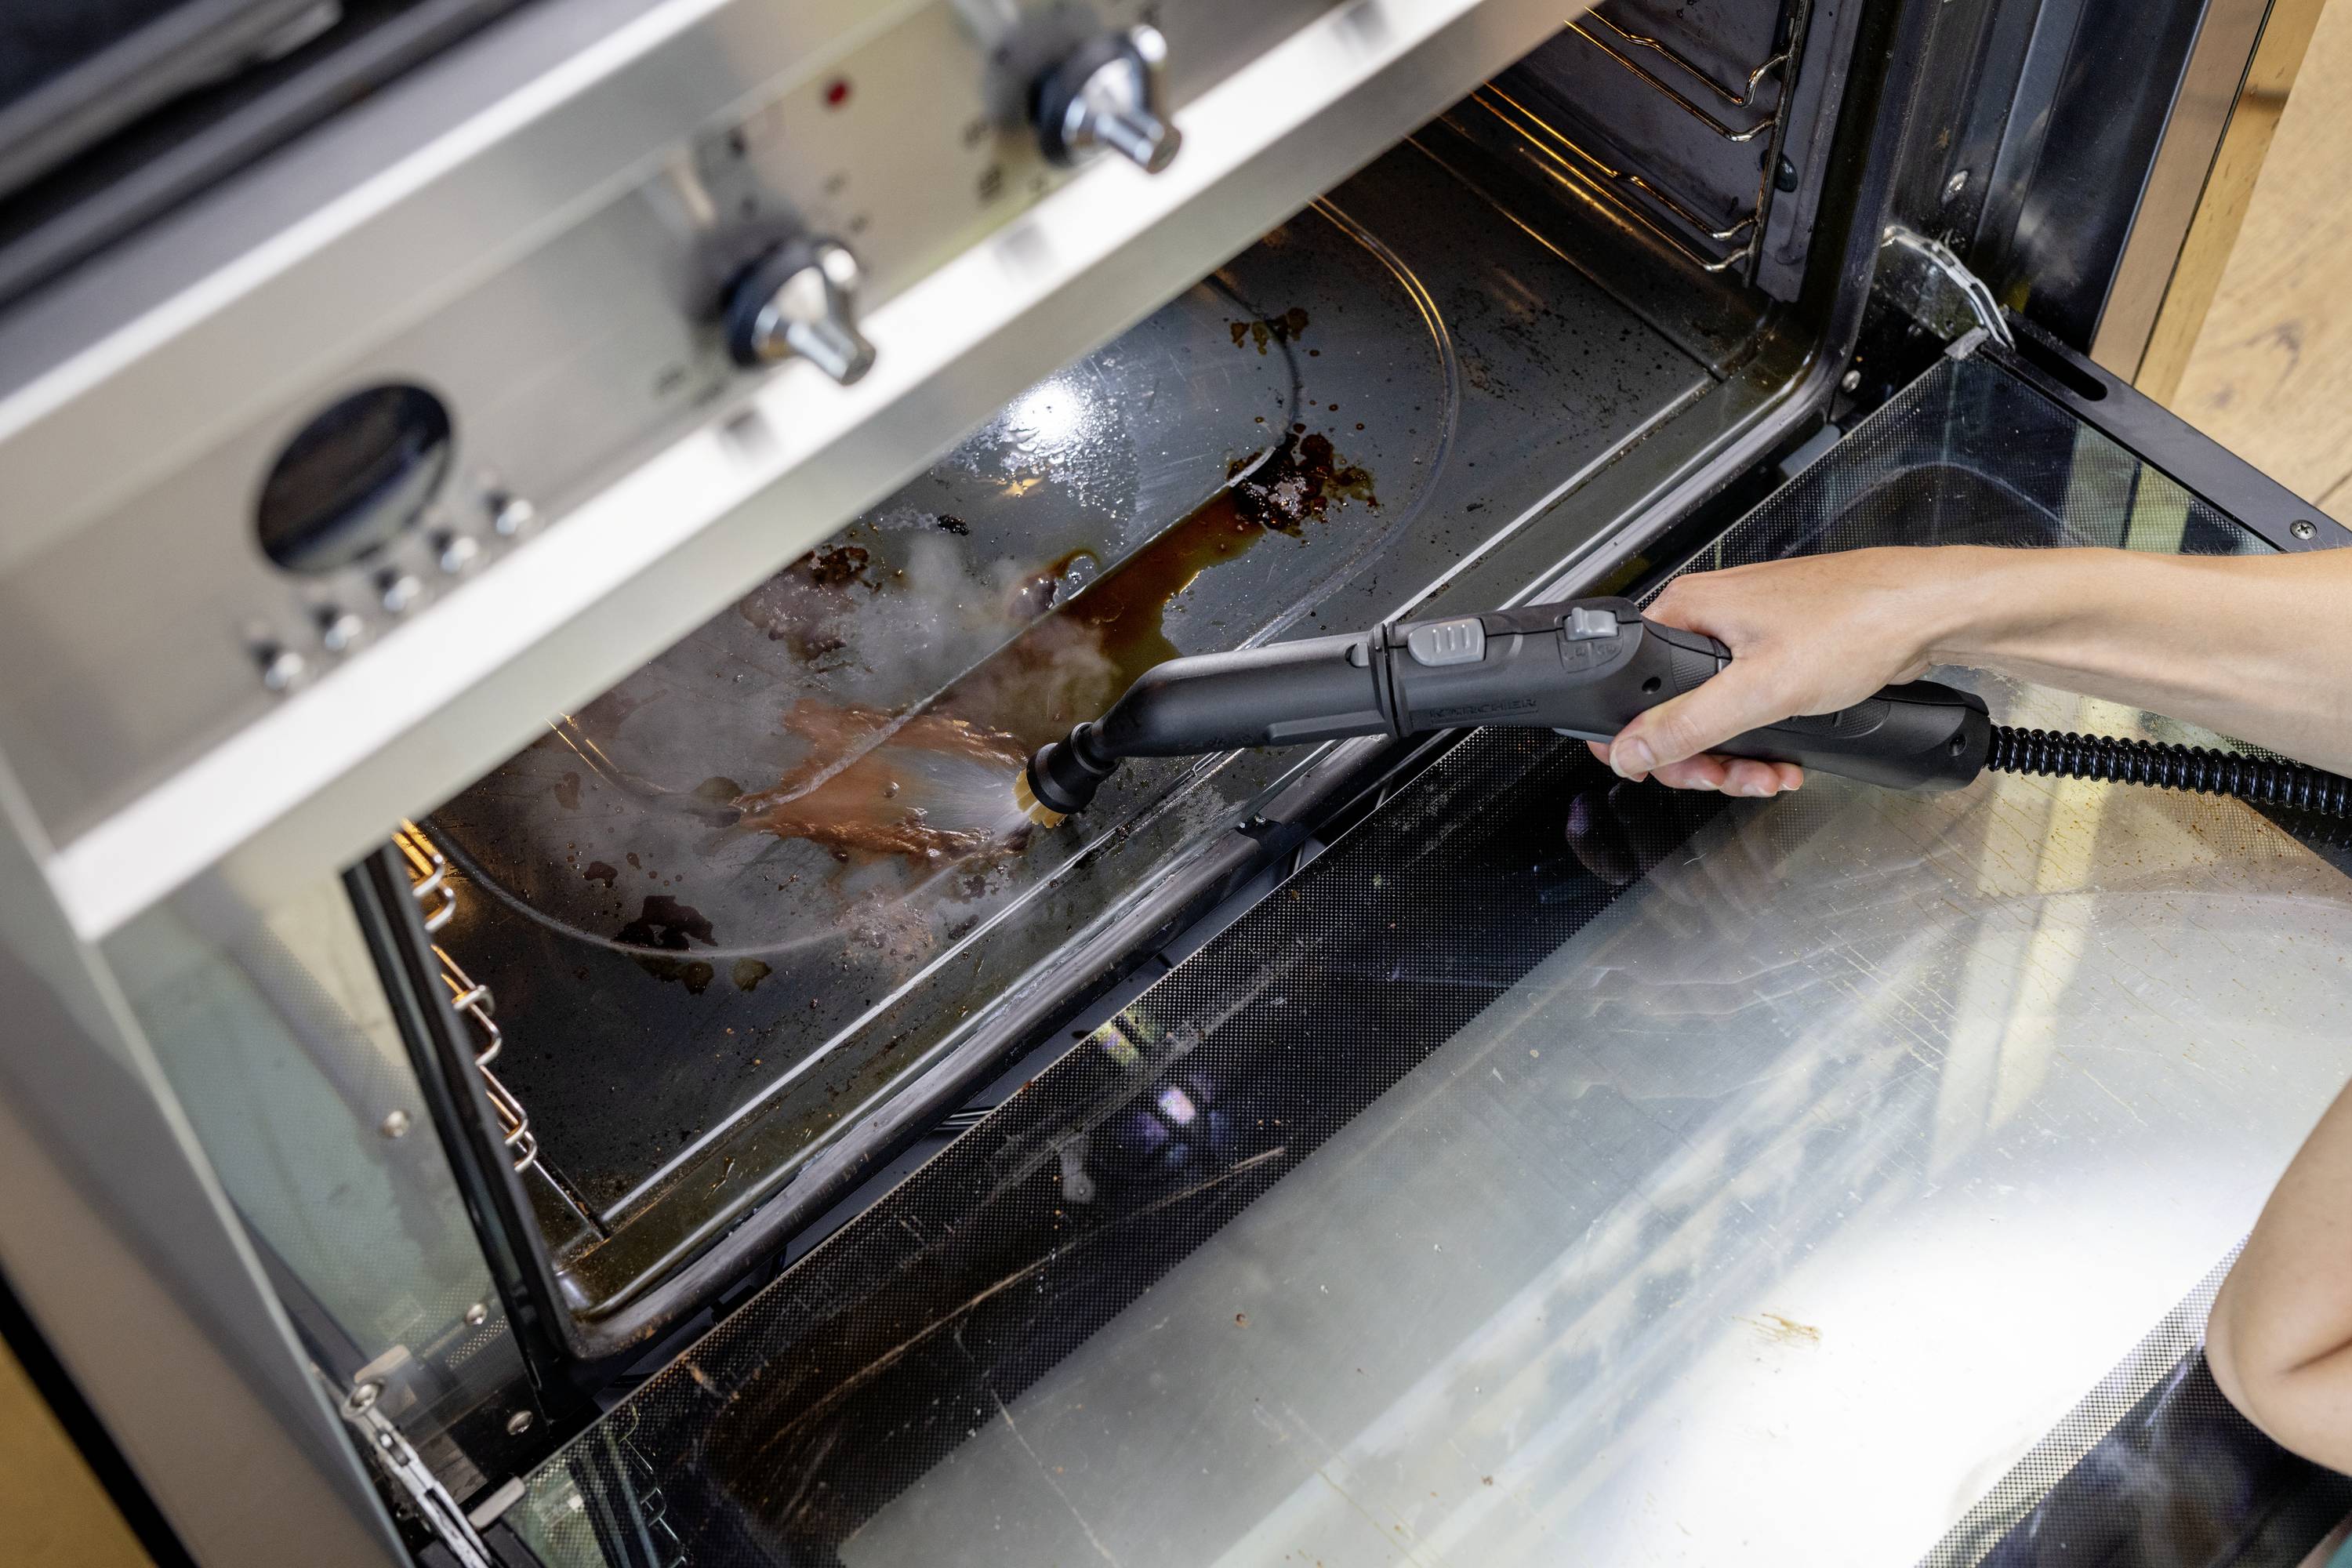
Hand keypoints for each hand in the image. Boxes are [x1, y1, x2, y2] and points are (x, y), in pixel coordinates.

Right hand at [1587, 547, 1967, 793]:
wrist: (1928, 613)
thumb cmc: (1858, 623)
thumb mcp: (1761, 689)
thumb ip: (1687, 724)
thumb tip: (1631, 749)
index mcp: (1688, 610)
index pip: (1632, 687)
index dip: (1647, 740)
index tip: (1677, 769)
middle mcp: (1711, 616)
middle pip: (1673, 708)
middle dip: (1702, 757)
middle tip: (1729, 779)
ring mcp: (1746, 634)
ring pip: (1716, 713)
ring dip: (1738, 756)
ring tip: (1769, 774)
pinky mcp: (1778, 650)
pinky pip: (1750, 706)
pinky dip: (1766, 738)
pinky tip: (1787, 757)